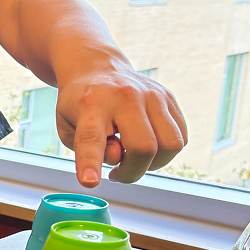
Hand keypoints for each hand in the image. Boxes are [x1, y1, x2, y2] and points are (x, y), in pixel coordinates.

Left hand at [56, 63, 186, 186]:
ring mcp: (152, 95)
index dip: (91, 163)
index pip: (91, 137)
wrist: (97, 67)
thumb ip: (86, 149)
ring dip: (153, 163)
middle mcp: (125, 96)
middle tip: (117, 172)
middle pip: (144, 147)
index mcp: (91, 104)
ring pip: (171, 145)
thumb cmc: (81, 103)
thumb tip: (118, 157)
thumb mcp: (68, 127)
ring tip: (133, 156)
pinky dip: (165, 151)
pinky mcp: (169, 98)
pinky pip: (180, 138)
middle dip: (132, 172)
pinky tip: (146, 143)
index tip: (90, 181)